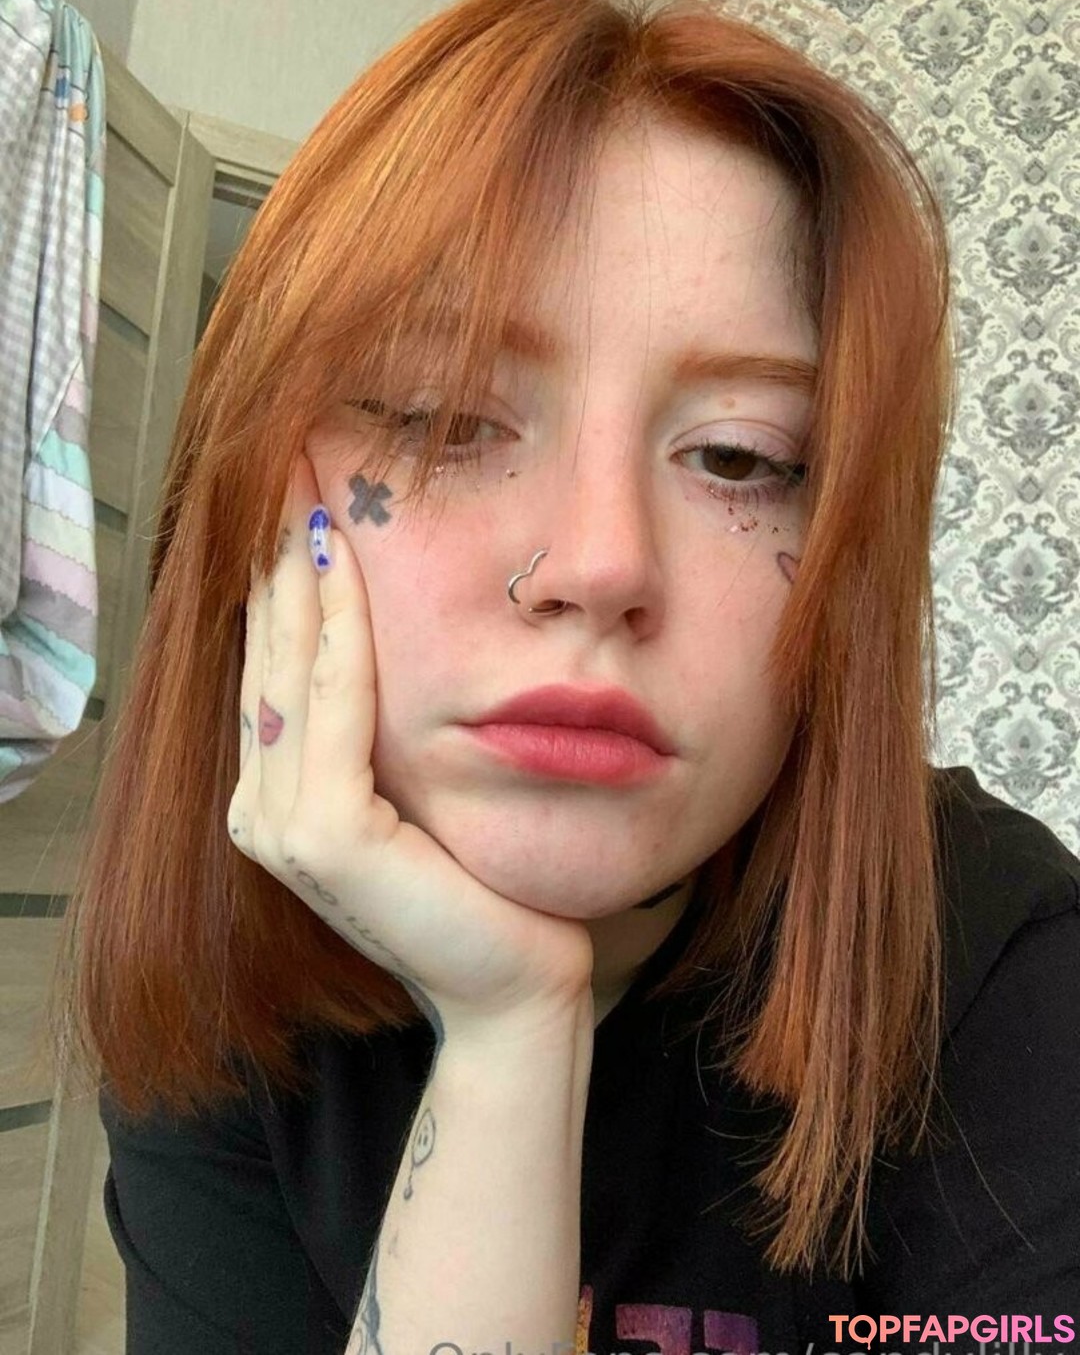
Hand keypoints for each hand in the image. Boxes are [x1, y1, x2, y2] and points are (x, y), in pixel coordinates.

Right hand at [227, 452, 594, 1046]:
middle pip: (268, 663)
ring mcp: (282, 826)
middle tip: (282, 476)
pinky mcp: (324, 837)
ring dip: (298, 583)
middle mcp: (262, 811)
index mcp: (279, 800)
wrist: (516, 981)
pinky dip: (340, 634)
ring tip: (302, 501)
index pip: (275, 674)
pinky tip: (342, 569)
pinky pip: (334, 710)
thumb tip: (376, 645)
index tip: (291, 510)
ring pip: (291, 674)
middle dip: (275, 569)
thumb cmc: (481, 884)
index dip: (277, 592)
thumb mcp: (416, 792)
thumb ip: (377, 735)